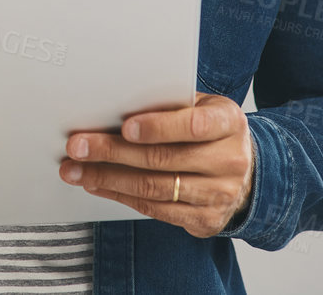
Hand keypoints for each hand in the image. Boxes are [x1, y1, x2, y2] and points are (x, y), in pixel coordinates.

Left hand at [58, 91, 253, 236]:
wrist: (246, 173)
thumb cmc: (212, 131)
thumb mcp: (203, 108)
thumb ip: (172, 105)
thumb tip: (117, 102)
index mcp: (228, 123)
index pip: (193, 125)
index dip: (158, 127)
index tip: (125, 126)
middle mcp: (228, 160)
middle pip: (163, 159)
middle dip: (112, 152)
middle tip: (77, 146)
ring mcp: (219, 194)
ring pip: (154, 188)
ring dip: (107, 179)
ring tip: (76, 170)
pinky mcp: (205, 220)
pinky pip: (155, 210)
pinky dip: (120, 196)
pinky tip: (98, 185)